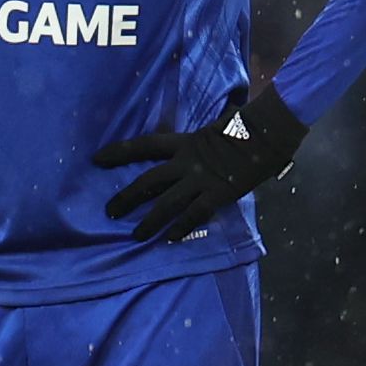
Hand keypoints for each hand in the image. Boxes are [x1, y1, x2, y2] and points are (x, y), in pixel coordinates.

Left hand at [91, 81, 304, 242]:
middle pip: (149, 179)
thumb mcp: (215, 128)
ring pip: (167, 202)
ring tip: (135, 235)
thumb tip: (197, 148)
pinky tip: (170, 239)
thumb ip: (201, 143)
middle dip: (127, 196)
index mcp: (185, 142)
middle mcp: (187, 161)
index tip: (96, 159)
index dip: (120, 152)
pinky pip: (195, 214)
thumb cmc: (246, 126)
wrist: (269, 130)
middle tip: (109, 211)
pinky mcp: (218, 194)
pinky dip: (182, 227)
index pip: (145, 145)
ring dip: (150, 220)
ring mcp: (201, 179)